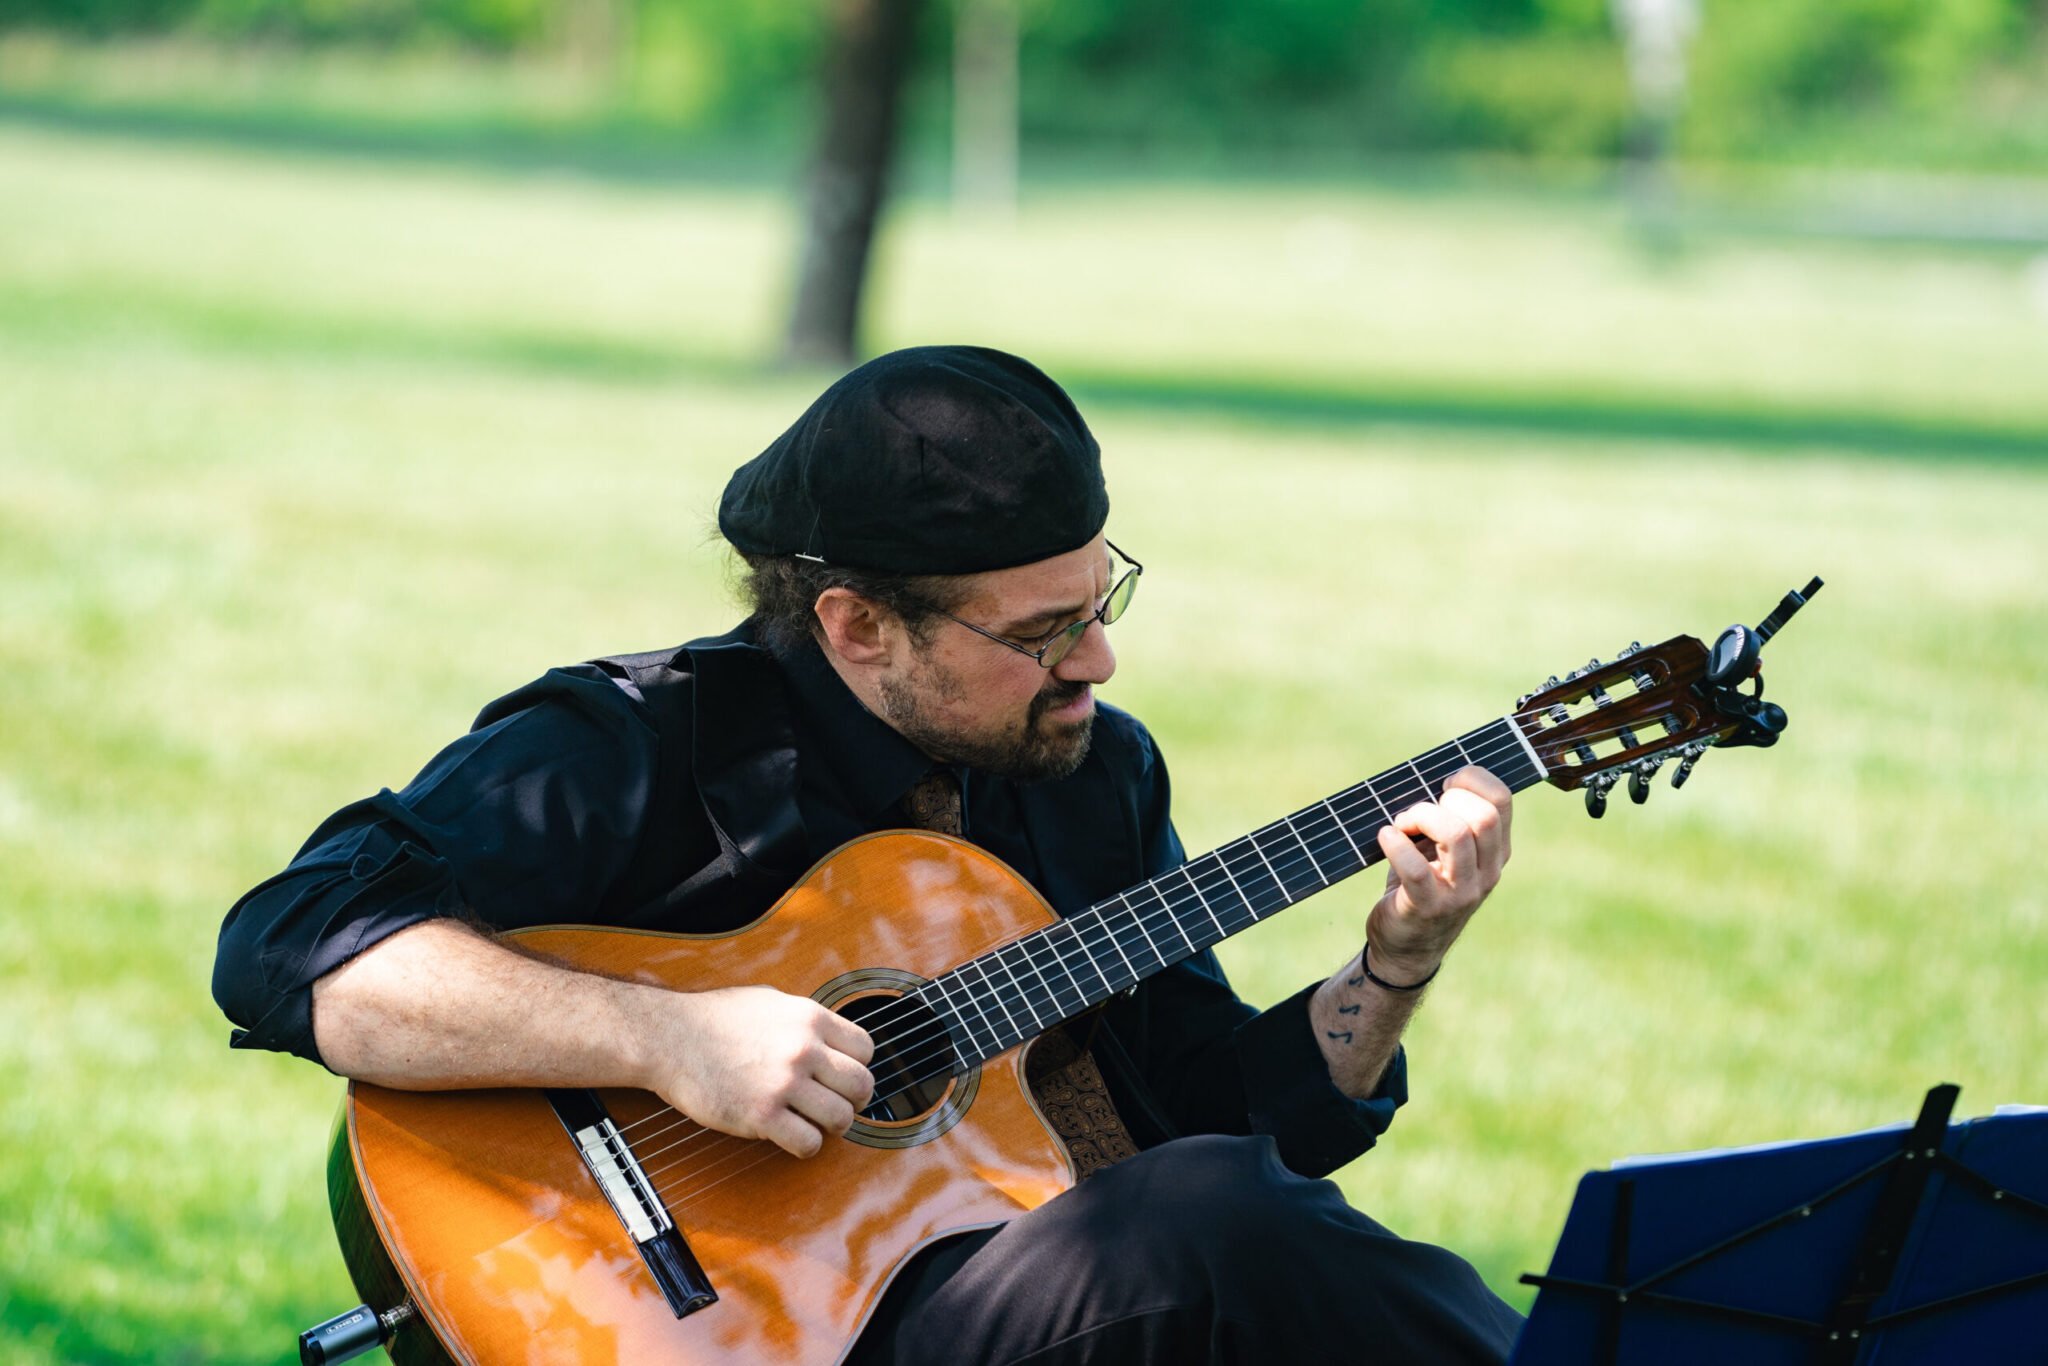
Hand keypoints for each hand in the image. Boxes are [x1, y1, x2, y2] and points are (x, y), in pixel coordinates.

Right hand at [638, 985, 875, 1158]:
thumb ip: (805, 1020)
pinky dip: (805, 1146)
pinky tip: (791, 1137)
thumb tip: (832, 1038)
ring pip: (841, 1118)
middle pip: (861, 1085)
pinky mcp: (762, 1115)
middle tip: (839, 1107)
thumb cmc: (715, 1018)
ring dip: (832, 1127)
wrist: (670, 1038)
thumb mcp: (771, 1001)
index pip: (866, 1049)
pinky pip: (808, 1142)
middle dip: (855, 1101)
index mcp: (810, 1017)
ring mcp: (784, 1083)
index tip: (845, 1079)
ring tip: (814, 1123)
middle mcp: (803, 1048)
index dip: (859, 1067)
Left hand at [1365, 766, 1511, 982]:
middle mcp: (1487, 872)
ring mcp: (1462, 892)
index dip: (1471, 778)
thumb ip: (1446, 818)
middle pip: (1484, 815)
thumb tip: (1426, 774)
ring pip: (1456, 835)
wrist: (1406, 947)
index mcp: (1495, 851)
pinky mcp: (1429, 907)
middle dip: (1446, 799)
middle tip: (1420, 811)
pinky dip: (1395, 844)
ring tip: (1401, 825)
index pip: (1502, 799)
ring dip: (1420, 817)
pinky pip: (1416, 868)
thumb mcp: (1443, 851)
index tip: (1442, 784)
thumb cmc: (1420, 884)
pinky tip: (1385, 837)